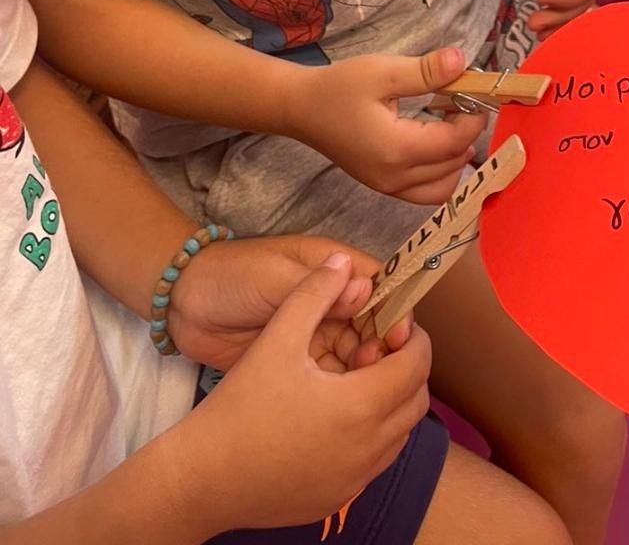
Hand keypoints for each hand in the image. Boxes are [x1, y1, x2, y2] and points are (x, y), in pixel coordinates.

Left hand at [168, 235, 412, 373]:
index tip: (399, 339)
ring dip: (363, 372)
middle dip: (379, 348)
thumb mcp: (273, 277)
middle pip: (372, 325)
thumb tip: (364, 291)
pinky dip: (342, 389)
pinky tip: (345, 405)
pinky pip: (331, 376)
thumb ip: (315, 287)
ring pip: (355, 354)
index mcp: (331, 269)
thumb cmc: (232, 278)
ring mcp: (315, 333)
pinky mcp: (299, 361)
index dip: (393, 310)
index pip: (378, 286)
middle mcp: (331, 301)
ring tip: (359, 391)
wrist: (184, 306)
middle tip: (372, 371)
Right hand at [174, 255, 431, 535]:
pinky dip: (373, 436)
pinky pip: (375, 463)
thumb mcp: (278, 337)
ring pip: (399, 435)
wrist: (200, 479)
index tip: (392, 325)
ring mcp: (355, 480)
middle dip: (406, 369)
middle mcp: (369, 449)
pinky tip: (337, 418)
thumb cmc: (240, 405)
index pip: (417, 365)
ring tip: (356, 380)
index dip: (413, 338)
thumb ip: (314, 292)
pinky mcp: (337, 499)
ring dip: (392, 403)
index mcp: (361, 405)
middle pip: (416, 401)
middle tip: (374, 350)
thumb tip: (343, 264)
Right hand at [291, 50, 485, 202]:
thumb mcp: (383, 71)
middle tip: (463, 105)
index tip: (476, 95)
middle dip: (467, 136)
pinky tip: (434, 143)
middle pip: (452, 166)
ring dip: (456, 160)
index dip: (473, 119)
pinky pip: (424, 192)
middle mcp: (395, 177)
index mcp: (397, 150)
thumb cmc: (339, 88)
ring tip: (450, 125)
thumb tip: (462, 62)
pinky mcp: (382, 186)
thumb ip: (425, 71)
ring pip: (442, 188)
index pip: (454, 143)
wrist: (301, 108)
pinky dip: (440, 173)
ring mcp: (387, 187)